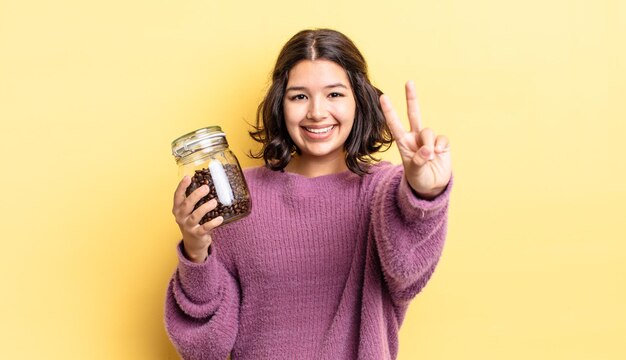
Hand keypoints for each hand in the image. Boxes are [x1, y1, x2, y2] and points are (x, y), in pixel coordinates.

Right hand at [172, 176, 223, 262]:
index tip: (187, 177)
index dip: (182, 186)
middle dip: (196, 195)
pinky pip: (204, 228)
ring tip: (214, 202)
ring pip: (195, 216)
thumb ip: (195, 200)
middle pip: (186, 204)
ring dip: (205, 208)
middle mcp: (181, 217)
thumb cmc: (193, 221)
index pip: (177, 196)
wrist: (193, 243)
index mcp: (178, 209)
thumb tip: (207, 183)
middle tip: (206, 188)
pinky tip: (220, 218)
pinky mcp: (197, 234)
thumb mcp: (189, 211)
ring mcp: (188, 226)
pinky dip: (212, 223)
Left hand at [380, 81, 451, 198]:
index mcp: (403, 143)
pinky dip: (441, 146)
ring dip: (428, 143)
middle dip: (412, 98)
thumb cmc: (419, 179)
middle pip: (413, 114)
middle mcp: (415, 138)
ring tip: (429, 156)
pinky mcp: (441, 143)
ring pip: (428, 131)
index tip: (383, 97)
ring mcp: (428, 139)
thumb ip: (419, 161)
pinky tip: (440, 154)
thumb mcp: (414, 173)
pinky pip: (442, 138)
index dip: (389, 111)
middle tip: (409, 82)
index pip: (394, 125)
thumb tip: (428, 150)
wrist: (432, 186)